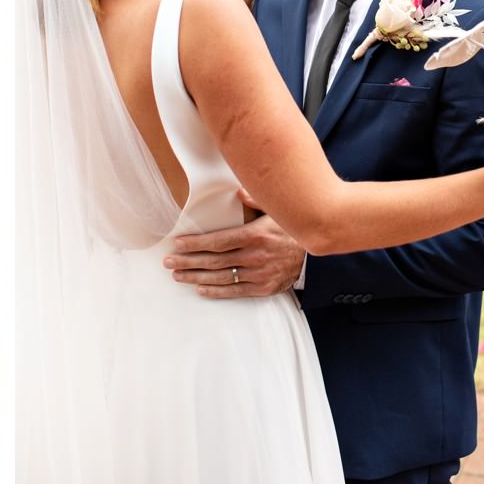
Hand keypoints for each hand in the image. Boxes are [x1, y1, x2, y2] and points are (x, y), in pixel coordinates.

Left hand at [163, 210, 304, 297]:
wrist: (315, 254)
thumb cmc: (290, 229)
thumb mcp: (276, 210)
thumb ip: (256, 200)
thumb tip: (237, 192)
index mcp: (255, 236)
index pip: (218, 241)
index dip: (195, 243)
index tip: (177, 243)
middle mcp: (255, 257)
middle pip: (214, 261)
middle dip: (188, 261)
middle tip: (168, 262)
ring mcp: (259, 275)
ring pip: (221, 277)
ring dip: (196, 277)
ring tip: (178, 275)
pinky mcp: (263, 288)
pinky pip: (235, 291)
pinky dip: (216, 291)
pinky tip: (200, 288)